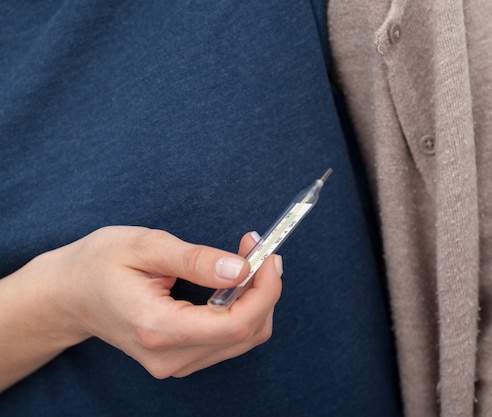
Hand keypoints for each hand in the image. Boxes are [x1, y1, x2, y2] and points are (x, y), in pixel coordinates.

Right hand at [0, 226, 282, 388]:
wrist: (69, 295)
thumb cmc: (99, 264)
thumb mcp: (144, 246)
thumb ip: (195, 260)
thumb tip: (240, 269)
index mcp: (159, 328)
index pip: (235, 323)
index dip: (265, 290)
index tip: (266, 255)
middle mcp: (170, 356)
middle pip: (247, 334)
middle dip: (265, 290)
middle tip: (257, 250)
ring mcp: (174, 364)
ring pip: (243, 340)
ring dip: (257, 300)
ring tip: (246, 261)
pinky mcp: (179, 360)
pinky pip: (228, 341)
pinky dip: (242, 310)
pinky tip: (234, 283)